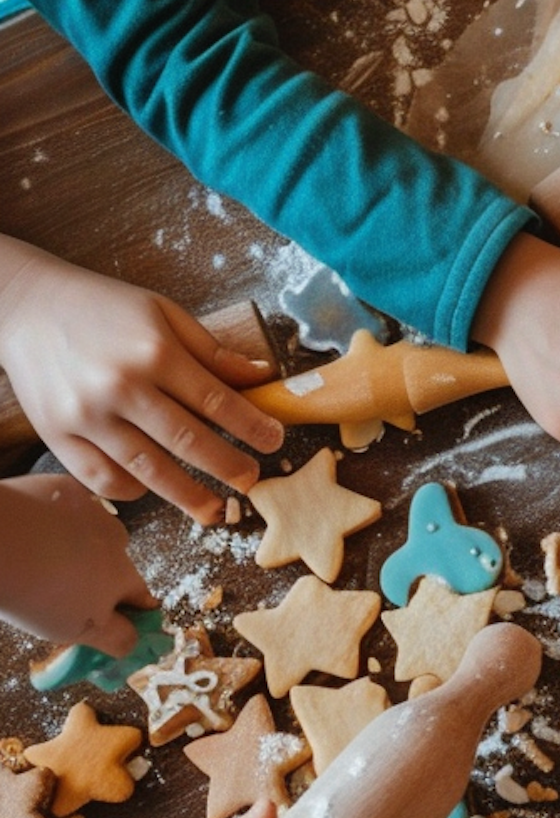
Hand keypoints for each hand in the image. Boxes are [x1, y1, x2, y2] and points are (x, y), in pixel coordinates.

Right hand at [0, 239, 281, 525]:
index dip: (252, 427)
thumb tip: (262, 376)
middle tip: (251, 483)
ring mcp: (87, 416)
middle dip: (228, 468)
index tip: (275, 442)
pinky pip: (103, 478)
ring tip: (215, 511)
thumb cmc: (101, 307)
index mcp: (154, 352)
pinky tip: (152, 489)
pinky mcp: (58, 436)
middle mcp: (121, 387)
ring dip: (187, 496)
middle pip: (188, 442)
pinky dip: (131, 489)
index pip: (217, 401)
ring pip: (148, 470)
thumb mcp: (162, 312)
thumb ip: (211, 350)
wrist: (26, 306)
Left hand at [0, 475, 151, 652]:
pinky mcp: (63, 486)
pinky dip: (55, 519)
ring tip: (41, 560)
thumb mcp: (79, 631)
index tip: (111, 623)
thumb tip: (136, 640)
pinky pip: (68, 507)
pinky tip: (31, 530)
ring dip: (78, 546)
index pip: (143, 599)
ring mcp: (91, 508)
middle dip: (97, 578)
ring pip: (93, 533)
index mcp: (125, 576)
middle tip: (60, 593)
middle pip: (115, 563)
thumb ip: (116, 638)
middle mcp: (118, 538)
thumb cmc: (38, 592)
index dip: (130, 614)